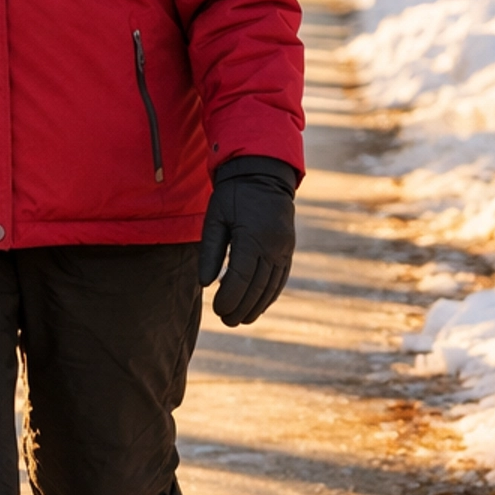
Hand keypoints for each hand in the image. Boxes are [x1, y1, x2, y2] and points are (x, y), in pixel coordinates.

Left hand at [199, 159, 296, 325]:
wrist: (262, 173)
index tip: (217, 310)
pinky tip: (259, 305)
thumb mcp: (215, 218)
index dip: (229, 298)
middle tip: (226, 321)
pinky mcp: (288, 248)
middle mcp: (273, 246)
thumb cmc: (232, 195)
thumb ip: (210, 251)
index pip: (240, 278)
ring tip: (241, 319)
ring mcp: (284, 248)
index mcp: (252, 237)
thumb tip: (206, 284)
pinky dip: (270, 294)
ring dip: (256, 306)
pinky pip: (281, 277)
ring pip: (271, 286)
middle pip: (257, 286)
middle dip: (241, 307)